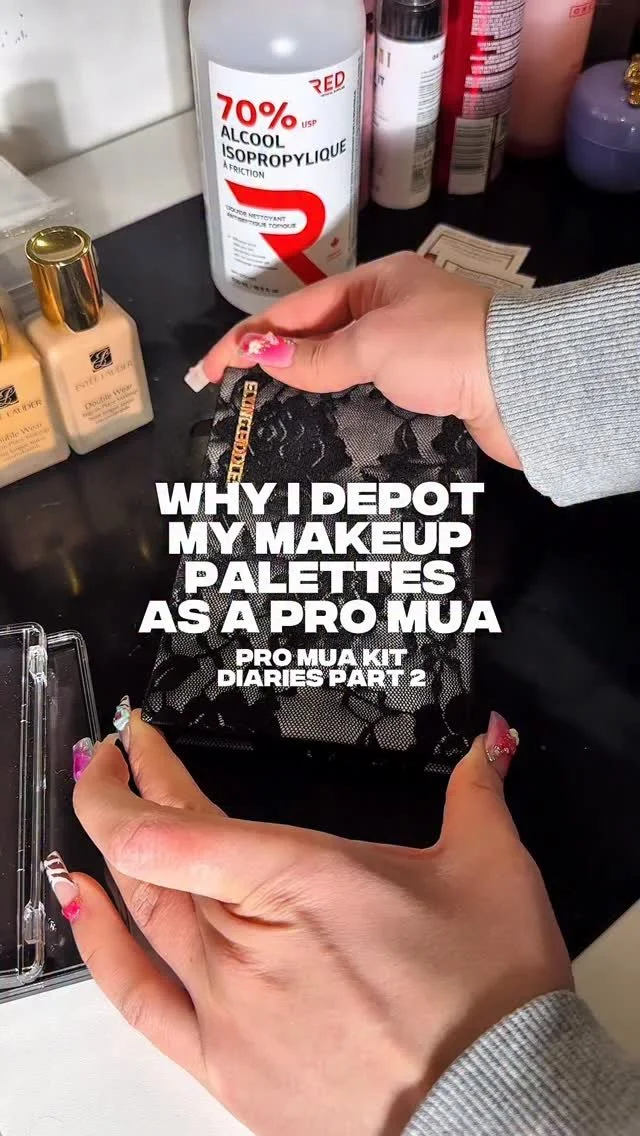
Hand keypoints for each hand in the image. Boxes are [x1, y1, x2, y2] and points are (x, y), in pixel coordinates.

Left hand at [55, 712, 570, 1135]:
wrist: (502, 1110)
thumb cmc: (490, 1003)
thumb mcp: (493, 870)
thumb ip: (476, 793)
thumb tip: (485, 747)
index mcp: (301, 879)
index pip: (171, 825)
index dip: (135, 776)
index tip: (135, 743)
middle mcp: (249, 946)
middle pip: (158, 859)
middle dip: (137, 794)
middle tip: (132, 759)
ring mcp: (230, 1012)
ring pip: (148, 918)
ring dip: (119, 859)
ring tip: (102, 815)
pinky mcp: (227, 1068)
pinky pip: (141, 1001)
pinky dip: (103, 948)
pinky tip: (86, 908)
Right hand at [203, 252, 520, 468]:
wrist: (525, 385)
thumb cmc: (448, 348)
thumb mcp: (373, 344)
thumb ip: (317, 355)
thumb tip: (261, 357)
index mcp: (376, 282)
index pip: (296, 309)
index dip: (248, 338)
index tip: (210, 368)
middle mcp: (390, 310)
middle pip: (315, 334)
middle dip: (270, 359)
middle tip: (229, 391)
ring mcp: (408, 348)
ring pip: (339, 364)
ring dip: (302, 384)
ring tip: (261, 408)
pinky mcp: (425, 385)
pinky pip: (364, 389)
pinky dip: (335, 401)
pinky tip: (315, 419)